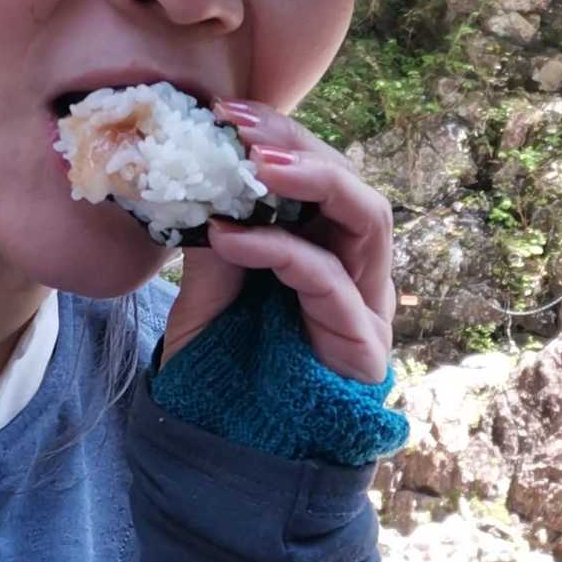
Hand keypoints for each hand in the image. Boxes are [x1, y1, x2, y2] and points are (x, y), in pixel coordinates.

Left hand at [158, 100, 395, 382]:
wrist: (237, 450)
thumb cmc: (230, 373)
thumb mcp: (209, 292)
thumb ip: (214, 240)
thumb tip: (192, 174)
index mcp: (324, 247)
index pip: (316, 175)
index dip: (280, 137)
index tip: (227, 111)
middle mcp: (356, 267)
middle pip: (350, 183)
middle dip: (299, 146)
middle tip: (240, 125)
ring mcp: (367, 301)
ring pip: (369, 216)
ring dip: (316, 179)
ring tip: (255, 164)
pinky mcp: (363, 339)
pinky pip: (330, 278)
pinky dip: (282, 249)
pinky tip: (232, 236)